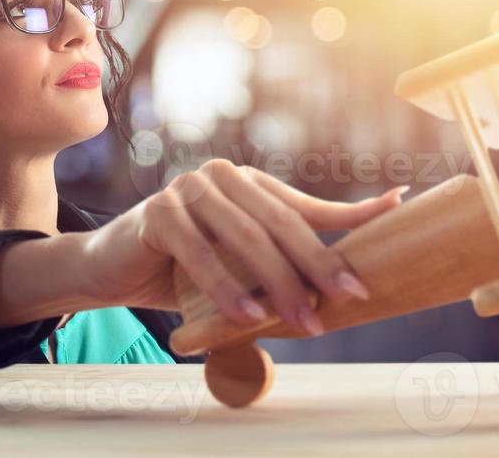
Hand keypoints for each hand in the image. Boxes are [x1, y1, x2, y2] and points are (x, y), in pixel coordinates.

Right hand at [79, 158, 407, 334]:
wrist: (110, 269)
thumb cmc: (181, 269)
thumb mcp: (238, 265)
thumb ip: (278, 263)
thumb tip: (341, 283)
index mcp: (249, 184)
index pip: (306, 208)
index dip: (350, 220)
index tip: (388, 231)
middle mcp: (223, 177)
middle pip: (282, 223)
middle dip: (318, 265)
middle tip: (346, 300)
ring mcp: (188, 189)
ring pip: (247, 237)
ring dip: (278, 283)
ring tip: (302, 320)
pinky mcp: (159, 212)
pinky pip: (201, 253)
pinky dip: (227, 288)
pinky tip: (247, 316)